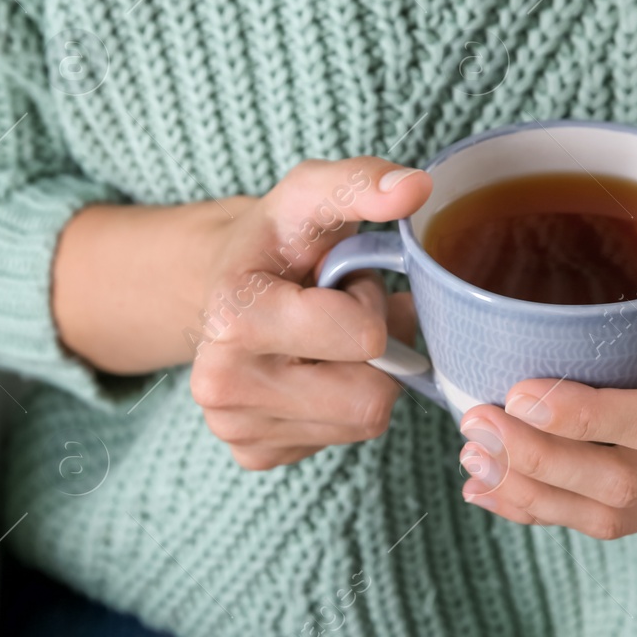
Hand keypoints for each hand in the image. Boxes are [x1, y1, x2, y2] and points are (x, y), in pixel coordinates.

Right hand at [188, 158, 431, 469]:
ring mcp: (232, 428)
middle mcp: (220, 383)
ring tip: (326, 342)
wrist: (226, 282)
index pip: (364, 337)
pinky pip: (341, 445)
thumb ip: (362, 180)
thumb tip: (416, 187)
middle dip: (374, 353)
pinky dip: (340, 408)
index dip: (368, 304)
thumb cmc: (278, 241)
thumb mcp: (312, 194)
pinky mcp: (250, 456)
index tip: (336, 282)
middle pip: (370, 398)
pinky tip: (311, 373)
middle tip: (338, 316)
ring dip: (362, 379)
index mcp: (234, 315)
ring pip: (362, 424)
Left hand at [456, 206, 636, 538]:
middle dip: (543, 460)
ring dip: (533, 491)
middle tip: (476, 421)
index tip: (519, 393)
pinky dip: (541, 511)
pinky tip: (487, 489)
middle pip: (629, 482)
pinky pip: (604, 524)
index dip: (591, 417)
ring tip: (472, 453)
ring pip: (611, 514)